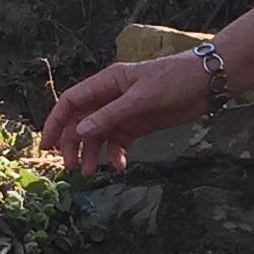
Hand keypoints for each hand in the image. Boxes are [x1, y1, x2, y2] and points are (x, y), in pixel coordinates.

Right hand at [41, 54, 207, 175]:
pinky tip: (119, 164)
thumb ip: (110, 115)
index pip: (71, 102)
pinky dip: (115, 154)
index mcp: (106, 83)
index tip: (47, 145)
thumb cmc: (173, 81)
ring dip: (92, 153)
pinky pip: (118, 142)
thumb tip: (81, 131)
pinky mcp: (137, 125)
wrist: (206, 84)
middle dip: (73, 144)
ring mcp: (123, 112)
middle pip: (81, 122)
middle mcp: (110, 97)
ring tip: (89, 173)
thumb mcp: (140, 98)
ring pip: (98, 135)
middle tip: (71, 167)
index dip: (56, 122)